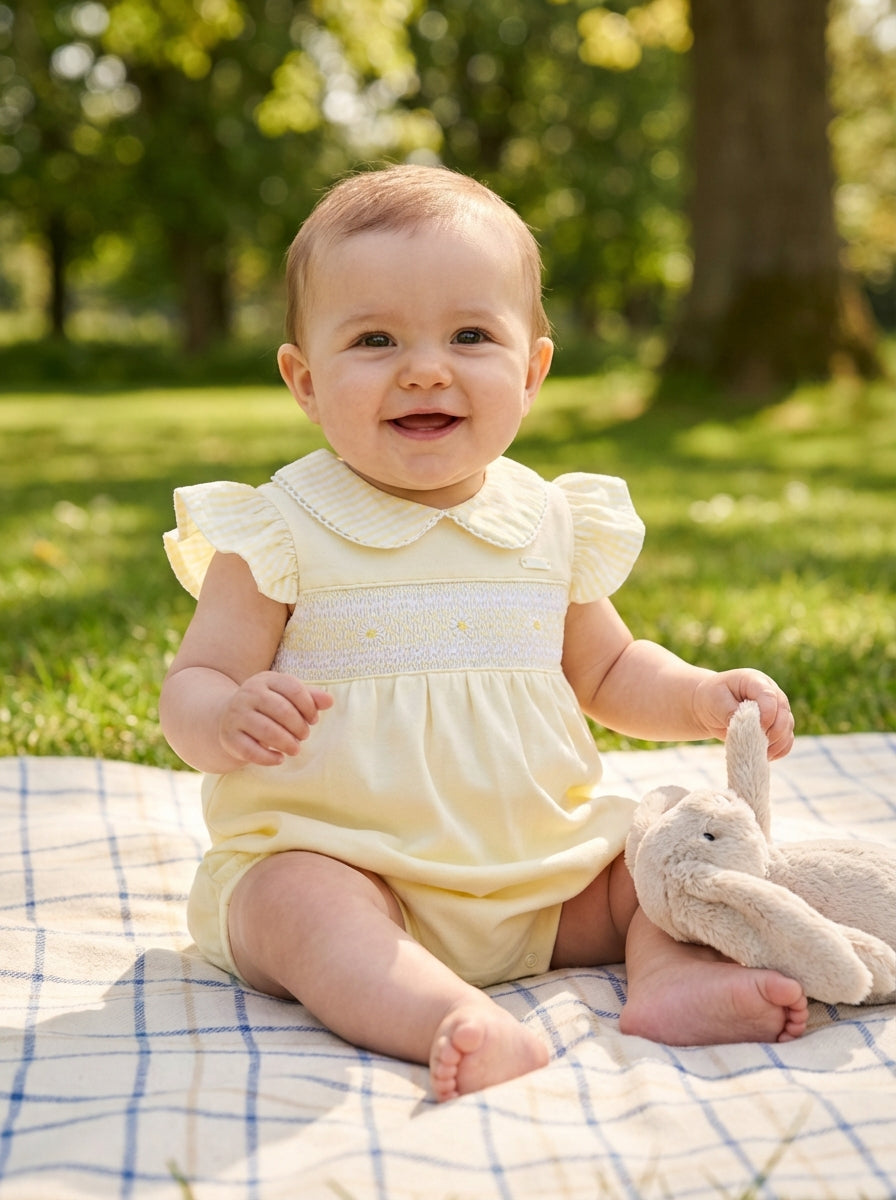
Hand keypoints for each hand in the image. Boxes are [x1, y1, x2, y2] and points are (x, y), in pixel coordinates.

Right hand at [216, 672, 333, 765]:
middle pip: (282, 710)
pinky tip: (279, 759)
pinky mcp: (229, 737)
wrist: (227, 716)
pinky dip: (269, 758)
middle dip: (299, 727)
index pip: (294, 689)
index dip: (309, 706)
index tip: (313, 720)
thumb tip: (330, 701)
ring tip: (295, 749)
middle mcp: (248, 694)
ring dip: (287, 743)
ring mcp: (236, 715)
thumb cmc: (267, 706)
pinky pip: (251, 751)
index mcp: (266, 679)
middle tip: (304, 736)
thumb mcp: (286, 696)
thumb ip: (309, 697)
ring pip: (267, 731)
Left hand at [693, 669, 793, 759]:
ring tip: (759, 752)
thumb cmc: (712, 698)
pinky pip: (785, 740)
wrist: (711, 706)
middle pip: (784, 713)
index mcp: (755, 682)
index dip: (767, 714)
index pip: (769, 696)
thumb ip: (732, 712)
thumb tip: (747, 728)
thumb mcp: (716, 700)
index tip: (758, 728)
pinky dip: (778, 750)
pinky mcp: (776, 727)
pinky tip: (764, 756)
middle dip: (774, 731)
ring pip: (787, 728)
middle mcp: (771, 694)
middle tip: (758, 743)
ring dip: (776, 743)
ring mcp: (776, 711)